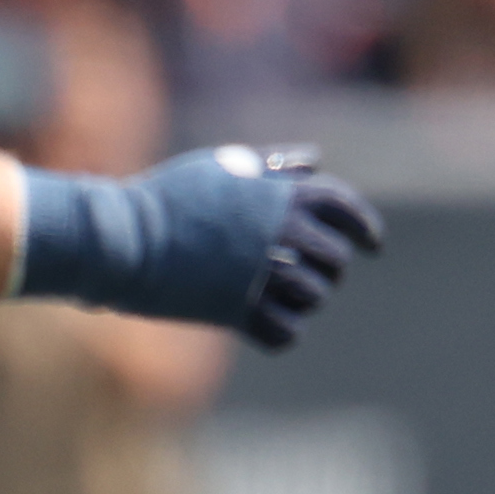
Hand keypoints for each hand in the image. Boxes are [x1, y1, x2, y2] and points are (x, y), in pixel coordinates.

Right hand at [20, 148, 382, 350]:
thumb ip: (272, 166)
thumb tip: (314, 160)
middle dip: (328, 268)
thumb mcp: (221, 166)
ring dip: (304, 299)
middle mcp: (280, 233)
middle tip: (307, 273)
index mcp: (281, 193)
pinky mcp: (238, 312)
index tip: (373, 245)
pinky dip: (283, 331)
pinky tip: (267, 324)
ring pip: (315, 296)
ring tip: (280, 296)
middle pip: (335, 258)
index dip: (364, 227)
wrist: (122, 238)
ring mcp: (261, 274)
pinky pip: (287, 333)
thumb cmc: (167, 198)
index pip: (345, 207)